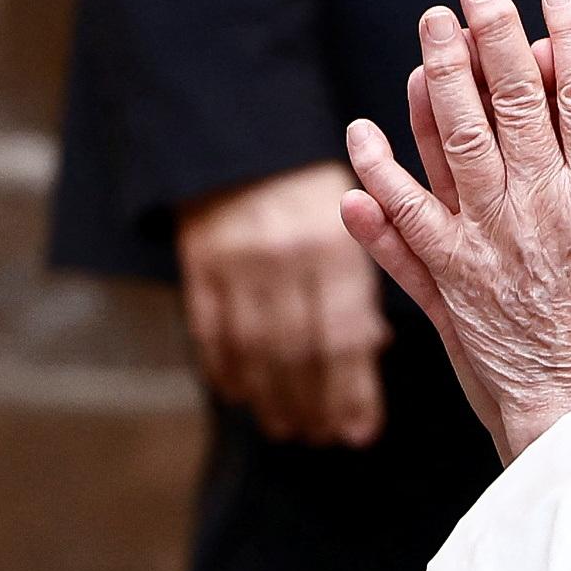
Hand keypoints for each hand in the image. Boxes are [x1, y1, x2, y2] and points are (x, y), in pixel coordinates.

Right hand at [176, 161, 392, 445]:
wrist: (249, 134)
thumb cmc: (314, 185)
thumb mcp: (356, 216)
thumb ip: (362, 282)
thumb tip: (369, 350)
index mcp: (334, 250)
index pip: (344, 338)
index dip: (351, 392)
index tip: (358, 431)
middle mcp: (286, 261)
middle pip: (300, 353)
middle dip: (314, 405)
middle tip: (322, 436)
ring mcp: (239, 264)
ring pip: (255, 351)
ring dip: (272, 398)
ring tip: (286, 426)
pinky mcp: (200, 263)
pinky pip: (211, 330)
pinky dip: (226, 368)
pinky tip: (241, 394)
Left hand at [340, 0, 570, 459]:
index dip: (568, 37)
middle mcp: (539, 204)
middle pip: (509, 98)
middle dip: (492, 33)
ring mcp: (485, 239)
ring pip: (453, 139)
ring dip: (437, 78)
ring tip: (430, 31)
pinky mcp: (445, 282)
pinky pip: (401, 218)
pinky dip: (378, 174)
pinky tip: (362, 134)